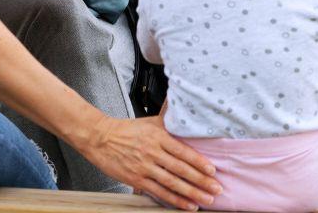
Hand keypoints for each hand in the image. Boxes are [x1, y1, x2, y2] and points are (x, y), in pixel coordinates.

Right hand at [77, 115, 219, 210]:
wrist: (101, 138)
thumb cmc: (127, 130)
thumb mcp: (150, 121)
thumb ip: (169, 121)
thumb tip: (186, 114)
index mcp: (158, 136)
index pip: (183, 151)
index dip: (199, 162)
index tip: (212, 170)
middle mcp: (152, 152)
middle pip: (180, 169)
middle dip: (201, 181)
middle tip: (216, 188)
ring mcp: (144, 167)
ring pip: (172, 183)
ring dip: (191, 193)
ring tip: (206, 199)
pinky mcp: (136, 180)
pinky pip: (159, 192)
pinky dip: (174, 200)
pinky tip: (187, 204)